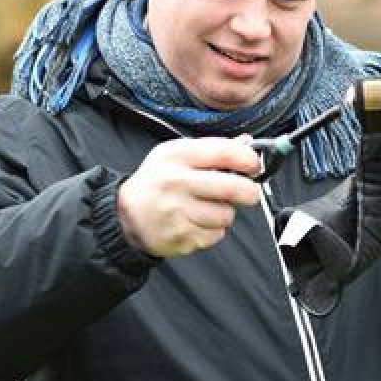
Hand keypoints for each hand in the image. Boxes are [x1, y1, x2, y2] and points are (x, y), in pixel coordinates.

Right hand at [117, 137, 260, 257]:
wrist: (125, 214)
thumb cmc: (157, 181)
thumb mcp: (176, 155)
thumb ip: (212, 149)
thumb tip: (248, 144)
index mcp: (177, 156)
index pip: (223, 152)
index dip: (248, 159)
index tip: (254, 165)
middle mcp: (176, 182)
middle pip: (232, 188)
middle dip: (249, 191)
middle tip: (249, 192)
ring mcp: (177, 212)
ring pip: (226, 214)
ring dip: (225, 213)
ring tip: (208, 207)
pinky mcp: (180, 236)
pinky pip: (216, 235)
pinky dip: (213, 230)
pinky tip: (197, 222)